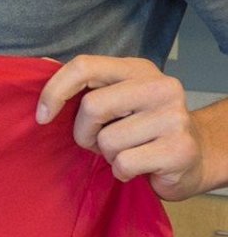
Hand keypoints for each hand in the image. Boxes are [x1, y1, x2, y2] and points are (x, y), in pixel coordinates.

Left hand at [36, 55, 205, 200]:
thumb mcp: (117, 98)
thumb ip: (85, 84)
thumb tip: (43, 63)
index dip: (55, 91)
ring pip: (108, 141)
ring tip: (127, 152)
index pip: (85, 66)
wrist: (195, 157)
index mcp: (138, 69)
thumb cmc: (144, 129)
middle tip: (100, 142)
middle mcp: (160, 86)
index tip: (42, 116)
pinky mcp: (179, 149)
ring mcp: (173, 117)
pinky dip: (122, 172)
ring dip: (108, 155)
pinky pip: (124, 163)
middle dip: (85, 133)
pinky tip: (140, 167)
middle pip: (92, 106)